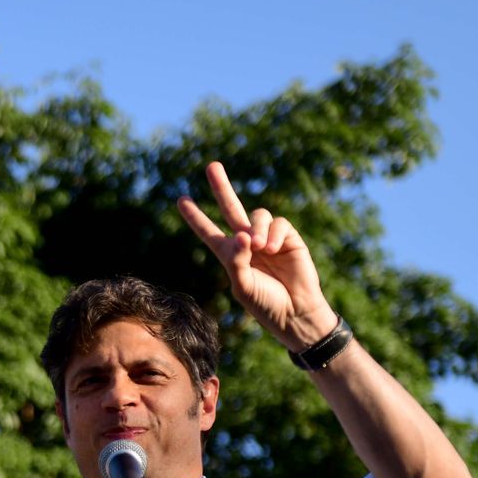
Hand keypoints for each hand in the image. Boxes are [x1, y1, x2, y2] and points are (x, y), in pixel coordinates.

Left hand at [177, 162, 335, 350]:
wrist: (296, 312)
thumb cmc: (266, 304)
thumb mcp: (243, 286)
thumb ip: (236, 261)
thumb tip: (242, 235)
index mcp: (230, 255)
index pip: (209, 232)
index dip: (196, 217)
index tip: (181, 200)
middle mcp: (247, 242)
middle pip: (231, 208)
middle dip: (221, 187)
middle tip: (212, 166)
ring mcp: (268, 238)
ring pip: (257, 215)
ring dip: (256, 228)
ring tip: (259, 248)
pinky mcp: (288, 237)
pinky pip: (278, 222)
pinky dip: (273, 233)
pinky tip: (273, 249)